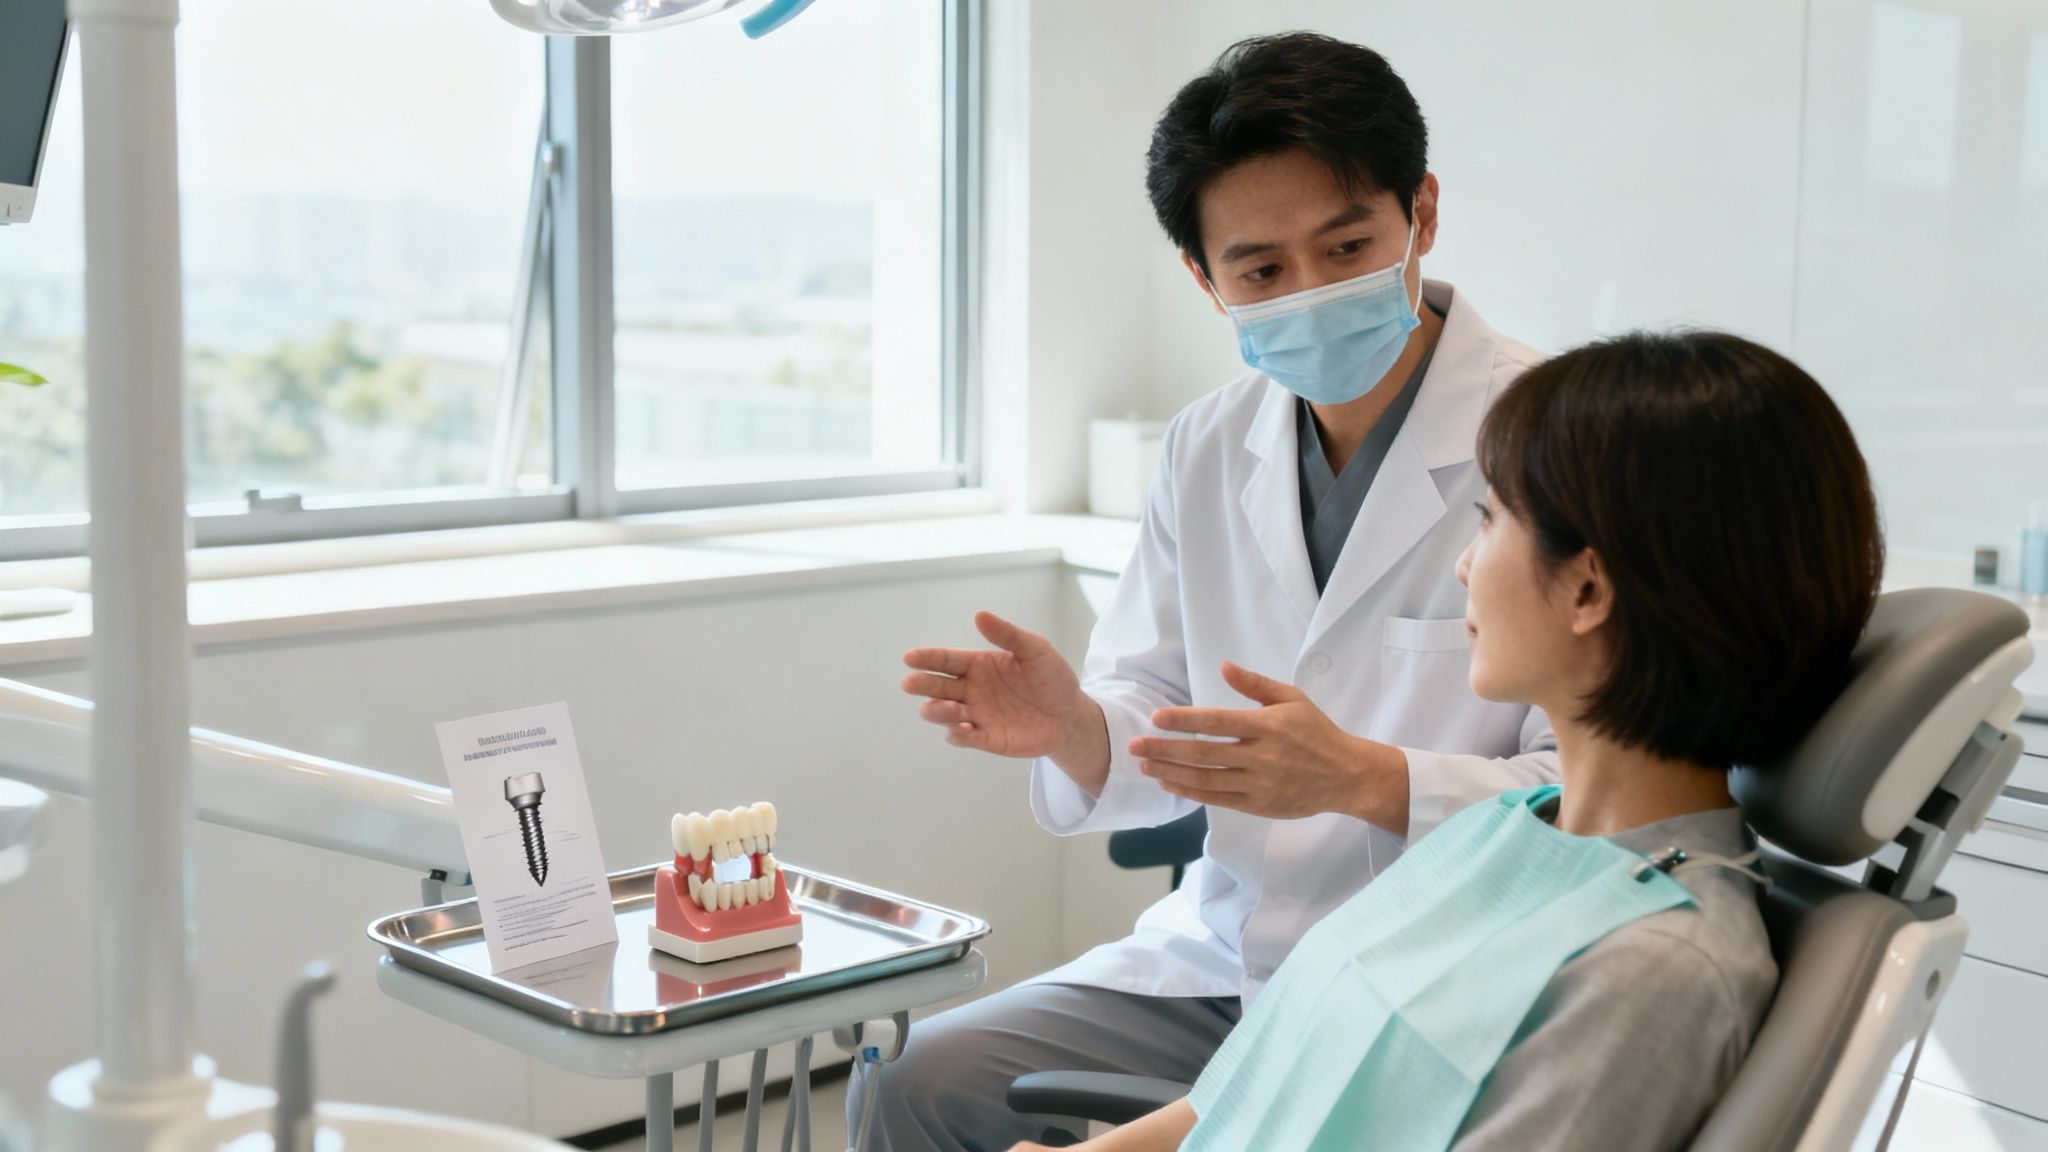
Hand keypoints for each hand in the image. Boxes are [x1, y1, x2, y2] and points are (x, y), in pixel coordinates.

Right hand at [902, 611, 1088, 759]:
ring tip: (946, 706)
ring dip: (938, 710)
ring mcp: (977, 715)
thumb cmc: (1051, 678)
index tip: (910, 658)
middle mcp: (971, 690)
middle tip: (910, 683)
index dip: (927, 659)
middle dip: (922, 685)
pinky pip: (963, 738)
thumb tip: (979, 615)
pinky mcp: (986, 738)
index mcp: (978, 665)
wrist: (1071, 714)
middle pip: (938, 687)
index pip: (946, 660)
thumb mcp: (1035, 650)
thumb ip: (1008, 635)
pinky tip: (962, 727)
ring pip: (944, 714)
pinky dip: (957, 734)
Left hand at [1132, 661, 1408, 830]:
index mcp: (1268, 726)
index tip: (1157, 717)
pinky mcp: (1257, 805)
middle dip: (1165, 749)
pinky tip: (1169, 782)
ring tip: (1144, 764)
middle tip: (1135, 745)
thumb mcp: (1292, 699)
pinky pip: (1217, 799)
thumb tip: (1224, 666)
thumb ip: (1256, 684)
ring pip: (1206, 780)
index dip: (1185, 720)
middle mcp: (1261, 757)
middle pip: (1204, 754)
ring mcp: (1258, 785)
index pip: (1218, 722)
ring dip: (1171, 772)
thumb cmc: (1316, 732)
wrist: (1346, 776)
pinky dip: (1190, 791)